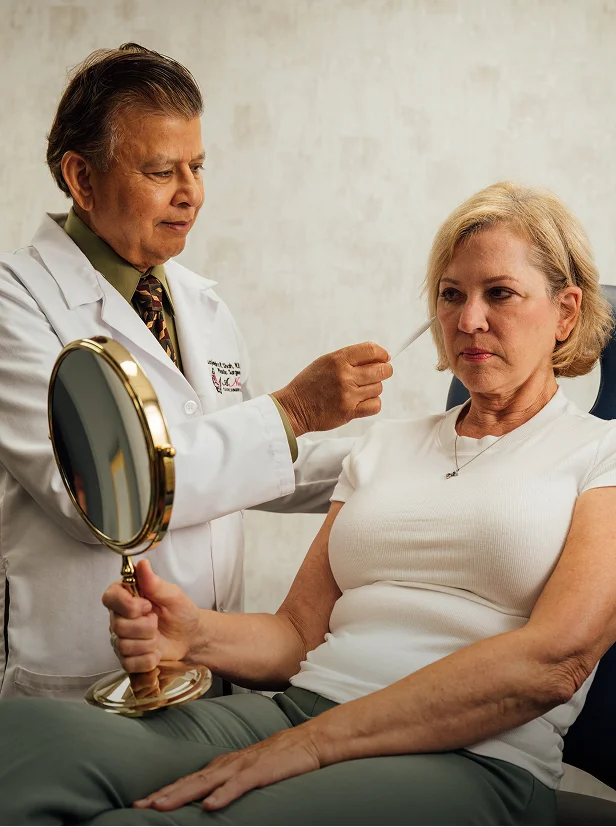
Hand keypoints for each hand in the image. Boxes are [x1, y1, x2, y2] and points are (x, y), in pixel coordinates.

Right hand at [102, 559, 201, 672]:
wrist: (190, 637)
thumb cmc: (181, 612)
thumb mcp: (173, 595)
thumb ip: (155, 582)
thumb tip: (142, 564)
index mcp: (127, 596)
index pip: (110, 597)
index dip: (128, 605)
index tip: (147, 605)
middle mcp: (119, 617)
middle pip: (118, 625)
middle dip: (145, 626)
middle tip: (157, 621)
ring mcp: (120, 639)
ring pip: (124, 645)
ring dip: (149, 643)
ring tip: (158, 636)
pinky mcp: (126, 658)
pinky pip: (130, 663)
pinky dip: (148, 659)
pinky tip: (156, 651)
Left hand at [133, 724, 321, 811]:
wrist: (310, 741)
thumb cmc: (280, 757)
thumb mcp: (249, 770)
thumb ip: (229, 780)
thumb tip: (208, 795)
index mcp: (225, 765)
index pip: (190, 779)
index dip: (166, 791)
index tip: (143, 801)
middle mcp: (229, 764)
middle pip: (191, 781)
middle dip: (164, 794)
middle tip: (139, 805)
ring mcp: (244, 766)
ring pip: (207, 782)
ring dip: (182, 794)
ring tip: (161, 806)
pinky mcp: (262, 771)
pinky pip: (240, 785)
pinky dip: (223, 795)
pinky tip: (209, 806)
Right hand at [272, 342, 391, 435]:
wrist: (293, 408)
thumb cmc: (309, 384)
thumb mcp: (325, 362)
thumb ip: (350, 358)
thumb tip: (379, 357)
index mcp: (338, 359)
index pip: (371, 350)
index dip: (382, 354)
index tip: (384, 358)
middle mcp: (344, 376)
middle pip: (381, 370)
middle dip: (384, 370)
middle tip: (379, 373)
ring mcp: (348, 395)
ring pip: (378, 388)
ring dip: (373, 388)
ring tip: (360, 390)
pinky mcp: (349, 412)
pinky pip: (375, 405)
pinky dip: (372, 403)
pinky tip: (362, 401)